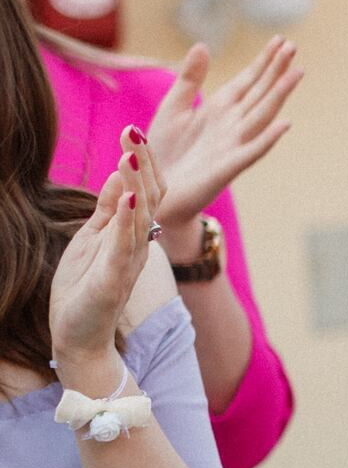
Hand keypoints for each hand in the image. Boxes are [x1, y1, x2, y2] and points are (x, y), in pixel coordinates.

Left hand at [50, 137, 161, 369]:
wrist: (80, 337)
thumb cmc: (84, 290)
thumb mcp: (92, 240)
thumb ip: (107, 211)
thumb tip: (118, 176)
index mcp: (131, 234)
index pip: (144, 190)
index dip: (141, 161)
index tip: (133, 130)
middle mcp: (137, 244)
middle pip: (148, 195)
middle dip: (141, 162)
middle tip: (135, 129)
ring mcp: (128, 261)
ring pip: (139, 215)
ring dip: (136, 182)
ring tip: (130, 154)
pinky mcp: (114, 279)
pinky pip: (124, 245)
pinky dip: (127, 219)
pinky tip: (127, 196)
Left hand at [149, 38, 299, 249]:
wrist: (152, 189)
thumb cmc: (164, 152)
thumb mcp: (174, 108)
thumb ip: (190, 79)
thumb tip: (203, 46)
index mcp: (219, 109)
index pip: (248, 81)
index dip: (263, 61)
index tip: (280, 40)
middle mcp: (232, 125)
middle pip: (260, 92)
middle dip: (276, 70)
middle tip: (293, 46)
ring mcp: (233, 145)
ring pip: (262, 115)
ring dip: (279, 95)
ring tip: (296, 73)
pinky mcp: (228, 168)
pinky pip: (252, 151)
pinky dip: (268, 138)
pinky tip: (284, 124)